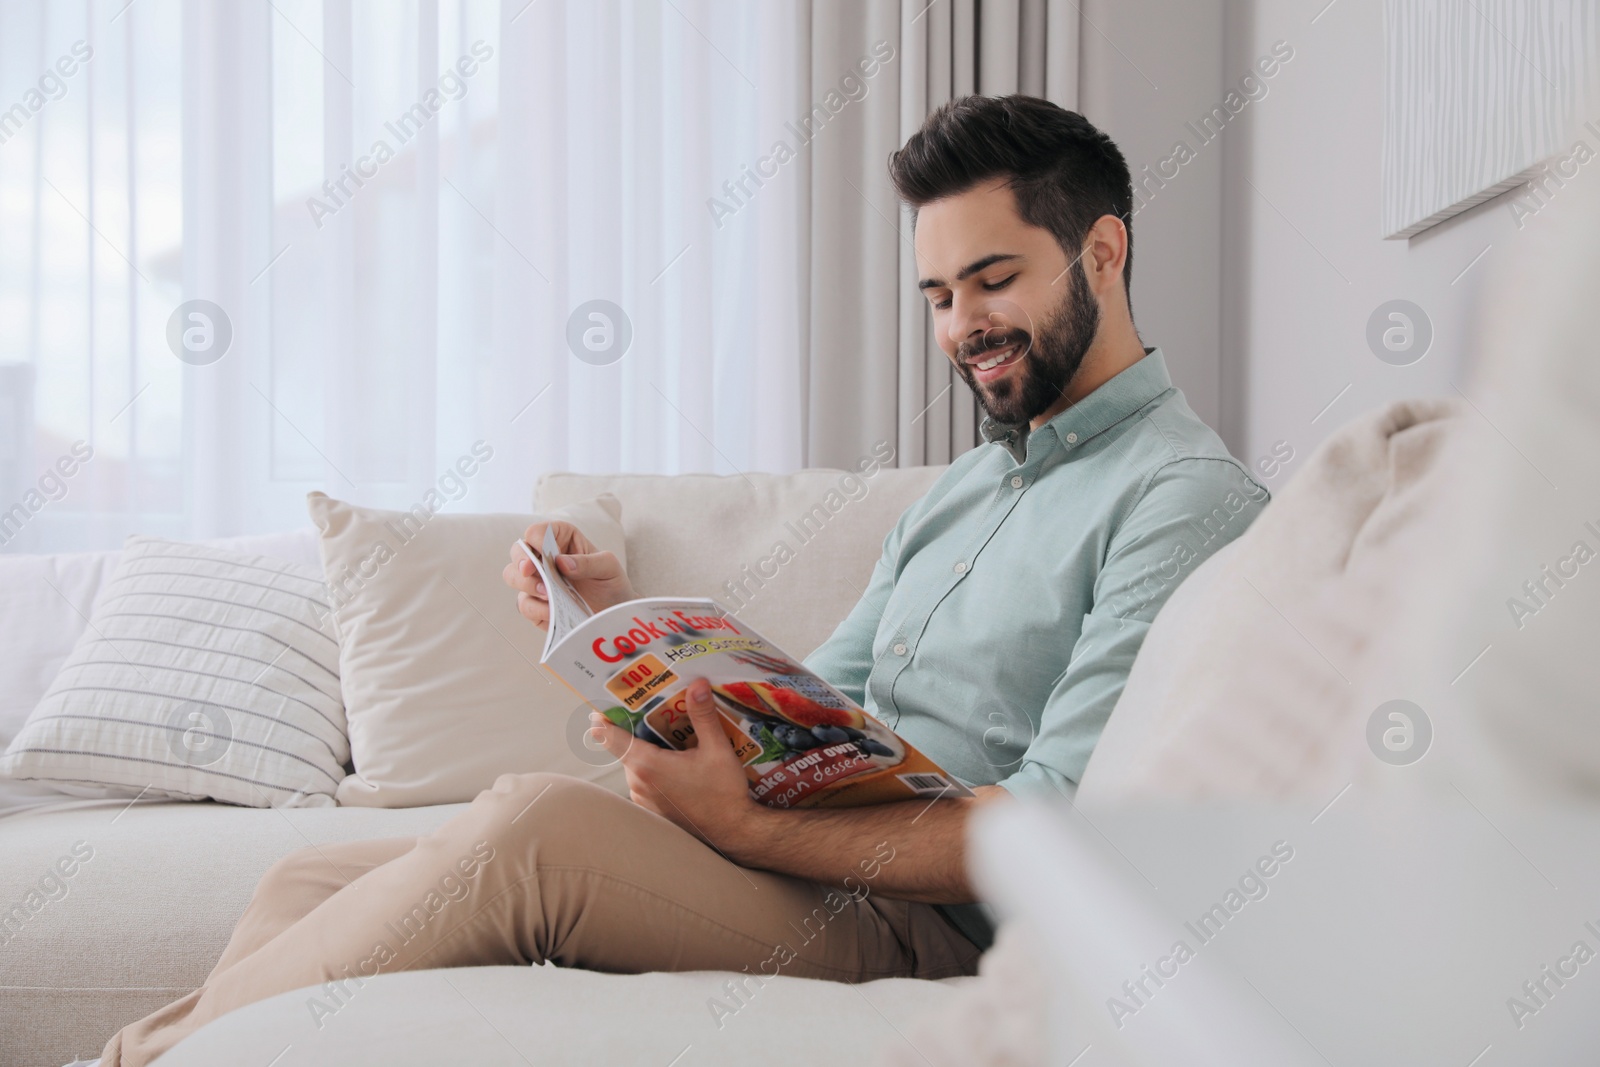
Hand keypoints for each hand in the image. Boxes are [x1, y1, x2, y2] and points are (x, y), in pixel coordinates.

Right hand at [502, 521, 636, 628]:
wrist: (613, 612)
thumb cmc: (611, 582)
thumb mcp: (608, 567)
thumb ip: (588, 562)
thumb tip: (561, 562)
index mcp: (560, 539)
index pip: (537, 531)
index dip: (537, 540)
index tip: (547, 553)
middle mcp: (544, 557)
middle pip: (518, 551)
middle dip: (522, 561)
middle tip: (531, 571)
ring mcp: (537, 581)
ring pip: (513, 576)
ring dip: (526, 584)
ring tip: (548, 593)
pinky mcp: (535, 605)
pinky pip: (524, 605)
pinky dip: (536, 608)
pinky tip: (552, 610)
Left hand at [590, 678, 763, 852]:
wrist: (732, 831)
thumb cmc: (723, 793)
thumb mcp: (717, 749)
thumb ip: (703, 715)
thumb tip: (696, 683)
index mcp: (647, 765)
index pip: (610, 737)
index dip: (603, 718)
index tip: (599, 704)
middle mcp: (638, 783)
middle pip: (626, 747)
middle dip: (638, 729)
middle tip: (655, 710)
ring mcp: (642, 798)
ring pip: (636, 763)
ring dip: (648, 750)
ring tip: (673, 737)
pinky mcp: (650, 808)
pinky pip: (644, 780)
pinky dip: (654, 768)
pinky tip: (678, 763)